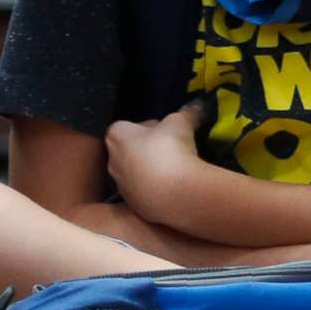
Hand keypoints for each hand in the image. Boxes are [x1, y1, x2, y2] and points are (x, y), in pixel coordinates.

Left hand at [103, 105, 207, 226]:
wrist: (174, 193)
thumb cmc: (170, 149)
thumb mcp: (181, 123)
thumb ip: (187, 113)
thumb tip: (198, 104)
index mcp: (116, 136)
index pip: (124, 126)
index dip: (143, 127)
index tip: (162, 130)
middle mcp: (112, 161)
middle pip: (127, 150)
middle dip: (145, 149)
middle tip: (168, 149)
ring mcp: (121, 185)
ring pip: (134, 173)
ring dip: (149, 170)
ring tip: (173, 170)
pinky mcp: (133, 205)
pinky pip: (143, 192)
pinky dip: (154, 189)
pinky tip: (173, 187)